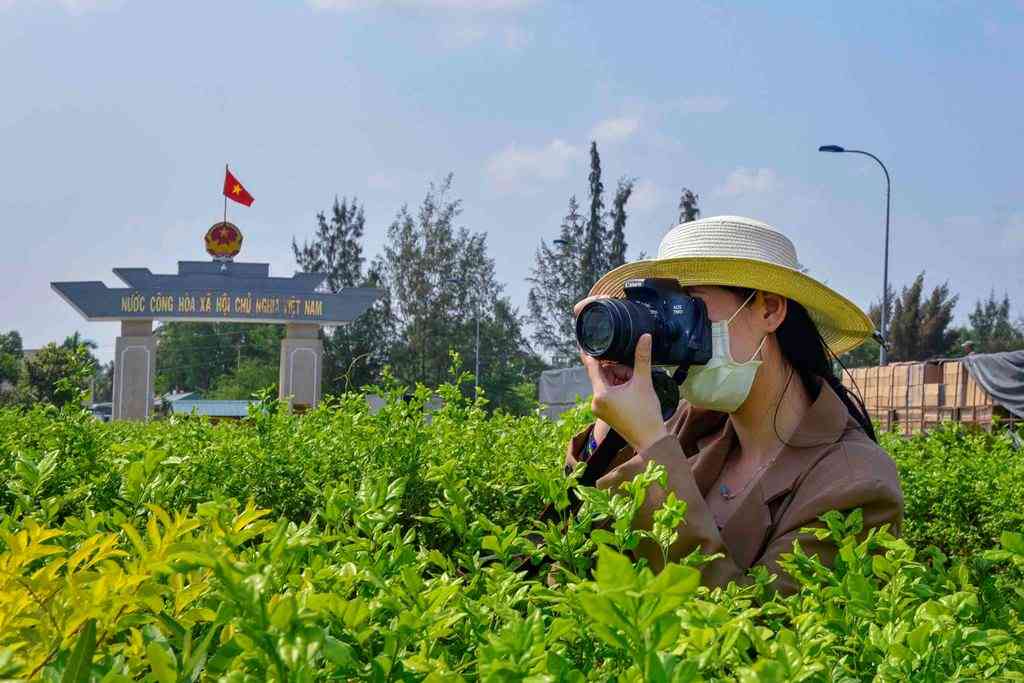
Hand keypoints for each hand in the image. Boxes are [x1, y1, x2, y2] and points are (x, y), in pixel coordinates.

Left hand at [579, 333, 668, 452]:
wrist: (650, 440)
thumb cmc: (646, 414)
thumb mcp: (644, 382)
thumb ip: (642, 358)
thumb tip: (645, 336)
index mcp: (600, 394)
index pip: (591, 367)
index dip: (589, 353)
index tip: (583, 341)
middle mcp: (595, 401)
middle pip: (602, 374)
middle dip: (617, 369)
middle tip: (632, 371)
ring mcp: (599, 408)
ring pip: (607, 383)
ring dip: (620, 378)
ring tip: (635, 382)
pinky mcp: (605, 412)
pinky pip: (608, 392)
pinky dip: (619, 387)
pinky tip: (632, 388)